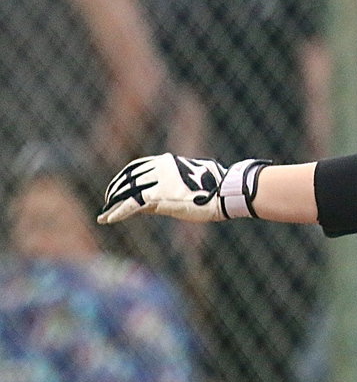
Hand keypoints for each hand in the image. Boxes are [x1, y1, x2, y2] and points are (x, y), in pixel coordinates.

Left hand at [98, 154, 269, 224]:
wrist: (226, 192)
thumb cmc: (216, 186)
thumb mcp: (192, 179)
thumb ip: (173, 183)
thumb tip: (164, 194)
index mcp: (167, 161)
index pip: (137, 168)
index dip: (124, 178)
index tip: (118, 188)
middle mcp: (159, 168)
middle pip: (128, 179)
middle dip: (115, 191)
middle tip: (108, 203)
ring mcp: (158, 182)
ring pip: (126, 192)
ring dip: (113, 205)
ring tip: (105, 216)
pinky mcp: (158, 197)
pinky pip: (131, 205)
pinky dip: (118, 212)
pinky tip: (108, 220)